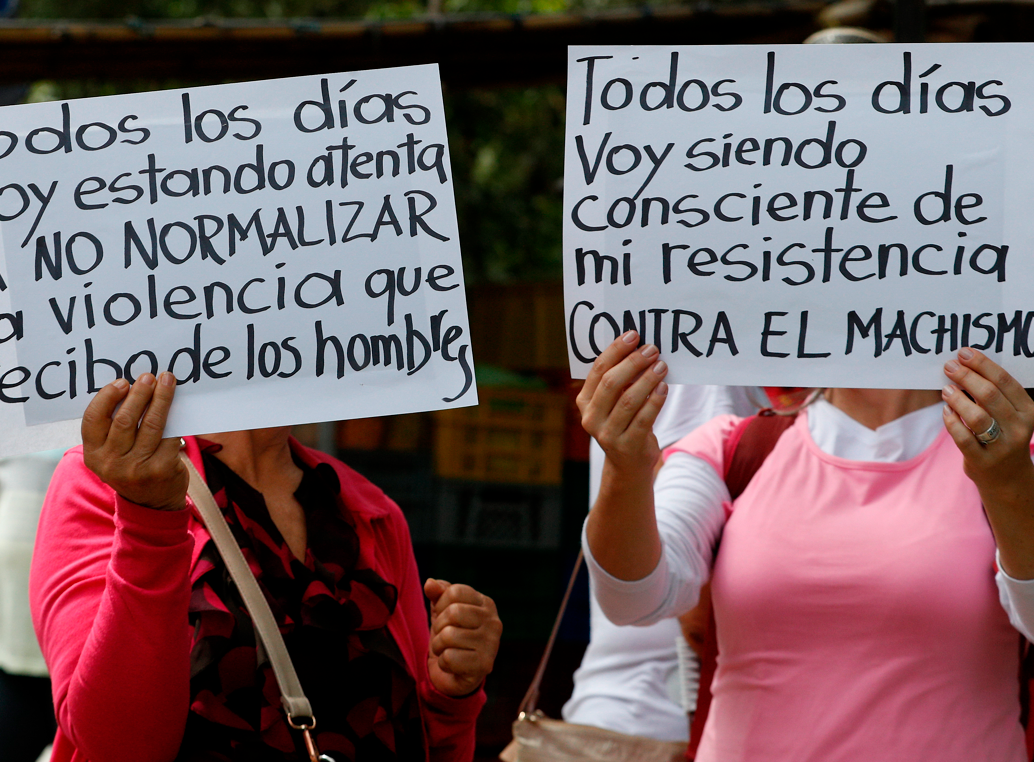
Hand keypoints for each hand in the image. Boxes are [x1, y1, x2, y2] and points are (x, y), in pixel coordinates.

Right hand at [81, 372, 187, 511]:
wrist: (152, 503)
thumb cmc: (132, 467)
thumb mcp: (113, 453)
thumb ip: (114, 428)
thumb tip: (132, 387)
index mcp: (93, 454)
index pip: (93, 419)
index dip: (107, 397)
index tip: (122, 382)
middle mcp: (111, 462)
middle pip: (125, 419)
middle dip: (139, 393)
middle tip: (149, 377)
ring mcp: (136, 468)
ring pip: (151, 424)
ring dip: (161, 398)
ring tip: (167, 381)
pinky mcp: (161, 469)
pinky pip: (171, 435)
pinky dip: (175, 418)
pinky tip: (179, 405)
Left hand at [424, 578, 501, 696]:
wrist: (455, 674)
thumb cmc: (451, 636)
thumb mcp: (442, 611)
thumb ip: (437, 594)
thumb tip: (430, 583)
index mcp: (486, 604)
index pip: (454, 591)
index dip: (440, 604)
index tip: (443, 617)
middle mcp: (494, 622)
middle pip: (453, 612)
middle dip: (439, 626)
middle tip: (443, 636)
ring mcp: (492, 644)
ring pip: (449, 636)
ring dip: (438, 646)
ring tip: (446, 650)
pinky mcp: (484, 665)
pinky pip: (449, 658)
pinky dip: (443, 663)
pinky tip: (453, 665)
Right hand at [574, 330, 668, 476]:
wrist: (628, 464)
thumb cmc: (624, 423)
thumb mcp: (614, 403)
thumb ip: (620, 380)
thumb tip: (638, 348)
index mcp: (584, 402)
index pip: (597, 370)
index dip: (615, 351)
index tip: (633, 335)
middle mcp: (590, 418)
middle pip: (611, 383)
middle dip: (633, 363)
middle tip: (652, 349)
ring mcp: (607, 434)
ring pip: (628, 400)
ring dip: (647, 379)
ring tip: (662, 366)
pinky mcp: (627, 446)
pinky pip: (644, 419)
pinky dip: (655, 401)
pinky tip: (664, 388)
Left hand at [942, 348, 1033, 578]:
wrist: (1007, 478)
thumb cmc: (1003, 436)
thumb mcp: (1008, 415)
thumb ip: (992, 395)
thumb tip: (964, 366)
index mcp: (1028, 411)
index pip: (1005, 382)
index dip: (983, 365)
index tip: (964, 352)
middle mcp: (1019, 428)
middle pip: (990, 395)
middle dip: (967, 377)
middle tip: (950, 366)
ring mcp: (1001, 446)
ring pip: (976, 416)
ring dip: (957, 399)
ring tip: (946, 389)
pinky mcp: (982, 461)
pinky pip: (962, 437)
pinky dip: (951, 422)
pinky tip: (946, 411)